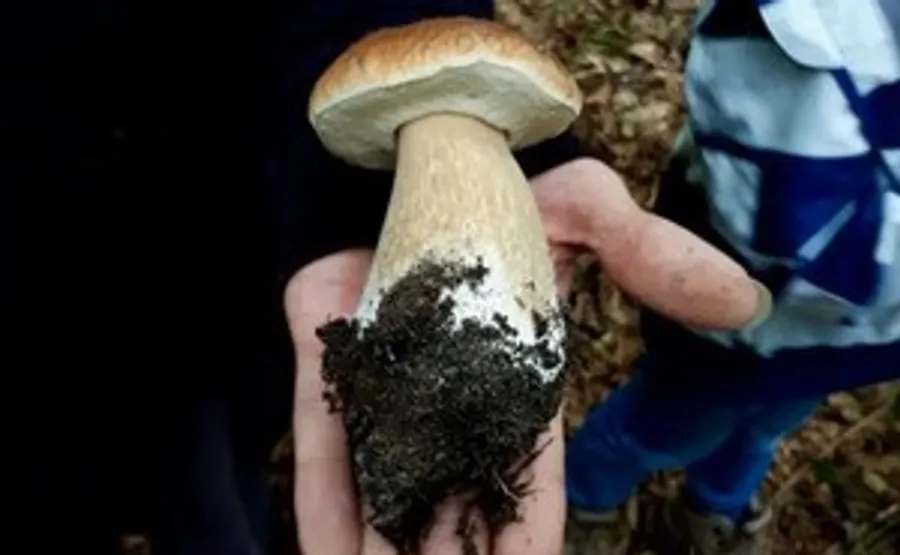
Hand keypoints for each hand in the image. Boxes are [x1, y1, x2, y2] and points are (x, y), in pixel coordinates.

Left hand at [285, 158, 766, 554]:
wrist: (407, 140)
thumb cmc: (501, 176)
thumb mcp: (581, 209)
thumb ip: (649, 255)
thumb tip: (741, 301)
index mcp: (509, 379)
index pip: (524, 474)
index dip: (527, 531)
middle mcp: (449, 395)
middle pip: (456, 497)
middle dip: (458, 548)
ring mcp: (384, 391)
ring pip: (395, 499)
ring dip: (400, 549)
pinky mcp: (329, 376)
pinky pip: (324, 465)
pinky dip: (331, 518)